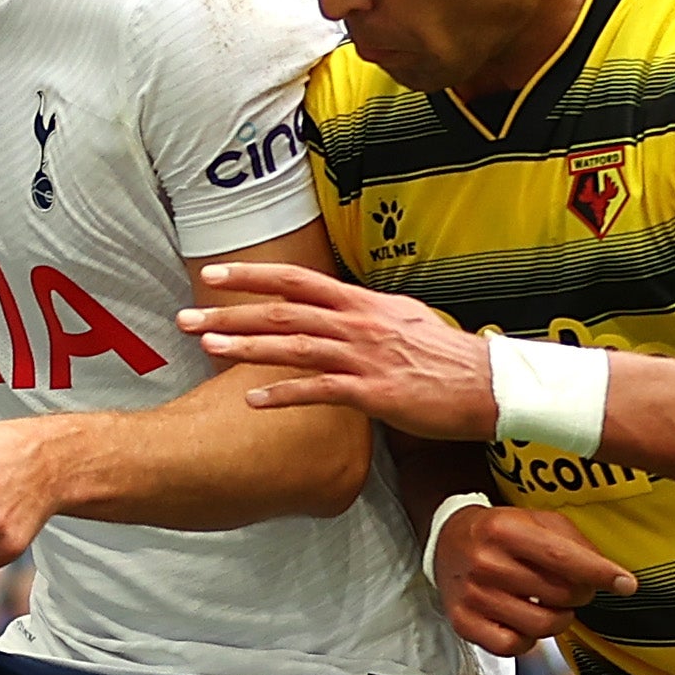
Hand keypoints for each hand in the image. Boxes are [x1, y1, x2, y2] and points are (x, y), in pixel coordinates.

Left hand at [181, 262, 496, 440]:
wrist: (487, 384)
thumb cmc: (447, 356)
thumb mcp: (403, 319)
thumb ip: (365, 314)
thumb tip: (338, 309)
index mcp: (362, 303)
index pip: (297, 281)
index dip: (253, 277)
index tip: (215, 274)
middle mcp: (357, 323)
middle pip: (282, 313)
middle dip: (230, 314)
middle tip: (187, 318)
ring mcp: (364, 357)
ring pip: (294, 347)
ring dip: (246, 348)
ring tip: (207, 347)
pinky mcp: (373, 392)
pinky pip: (319, 391)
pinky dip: (283, 394)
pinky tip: (253, 400)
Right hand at [431, 503, 635, 657]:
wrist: (447, 541)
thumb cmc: (501, 532)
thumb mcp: (536, 520)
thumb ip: (574, 542)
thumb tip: (606, 573)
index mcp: (506, 530)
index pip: (562, 558)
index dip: (599, 573)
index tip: (626, 584)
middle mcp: (486, 563)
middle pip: (558, 595)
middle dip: (580, 595)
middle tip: (575, 588)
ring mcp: (473, 596)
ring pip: (541, 626)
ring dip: (559, 619)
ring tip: (552, 605)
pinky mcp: (464, 622)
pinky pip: (514, 647)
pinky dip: (530, 639)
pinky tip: (526, 621)